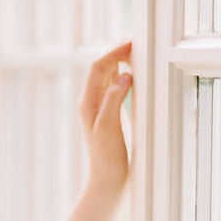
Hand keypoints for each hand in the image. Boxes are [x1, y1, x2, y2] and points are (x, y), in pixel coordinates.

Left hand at [79, 40, 132, 196]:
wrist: (107, 180)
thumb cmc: (107, 157)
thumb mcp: (110, 127)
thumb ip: (114, 100)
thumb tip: (124, 75)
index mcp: (88, 102)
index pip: (98, 68)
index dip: (113, 52)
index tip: (130, 42)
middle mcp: (91, 102)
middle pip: (101, 69)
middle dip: (115, 52)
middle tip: (133, 40)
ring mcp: (100, 108)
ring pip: (107, 77)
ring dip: (118, 61)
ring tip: (132, 50)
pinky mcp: (109, 115)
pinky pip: (114, 88)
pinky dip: (122, 76)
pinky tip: (131, 72)